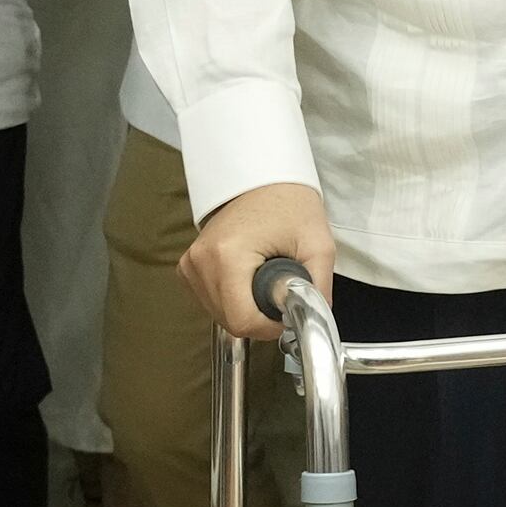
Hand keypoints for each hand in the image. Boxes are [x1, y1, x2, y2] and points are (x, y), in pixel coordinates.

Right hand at [186, 180, 336, 340]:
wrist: (265, 180)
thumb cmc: (290, 205)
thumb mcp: (317, 246)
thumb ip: (317, 289)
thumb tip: (312, 321)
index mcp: (227, 255)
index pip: (242, 321)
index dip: (270, 326)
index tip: (287, 312)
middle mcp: (201, 261)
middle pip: (230, 321)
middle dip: (261, 317)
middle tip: (280, 289)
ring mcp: (190, 264)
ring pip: (220, 315)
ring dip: (247, 308)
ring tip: (264, 278)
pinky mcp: (188, 267)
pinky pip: (211, 302)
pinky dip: (233, 299)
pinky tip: (248, 279)